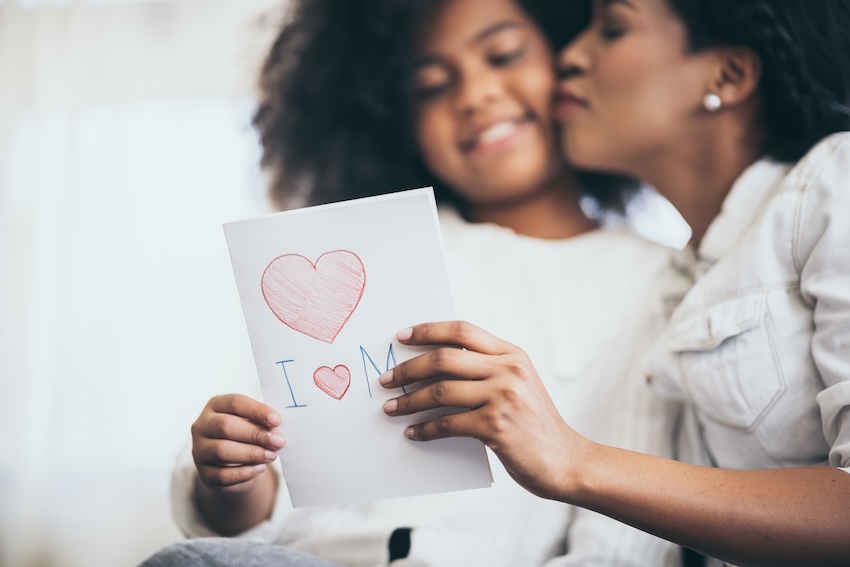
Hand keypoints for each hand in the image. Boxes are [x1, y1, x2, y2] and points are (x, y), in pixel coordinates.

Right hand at [191, 394, 283, 492]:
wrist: (233, 464)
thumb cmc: (246, 435)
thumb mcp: (252, 422)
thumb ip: (261, 423)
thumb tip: (275, 432)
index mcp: (216, 405)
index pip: (235, 403)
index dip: (257, 411)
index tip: (277, 421)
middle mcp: (202, 425)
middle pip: (225, 426)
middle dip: (255, 434)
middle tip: (278, 441)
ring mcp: (199, 450)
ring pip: (222, 451)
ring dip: (251, 454)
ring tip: (271, 455)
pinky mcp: (203, 473)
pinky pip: (222, 475)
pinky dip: (244, 473)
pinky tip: (259, 469)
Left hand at [379, 321, 589, 498]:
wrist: (566, 460)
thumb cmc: (534, 424)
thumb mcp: (518, 384)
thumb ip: (487, 369)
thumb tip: (433, 365)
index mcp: (512, 354)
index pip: (463, 331)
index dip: (428, 330)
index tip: (401, 337)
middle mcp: (509, 370)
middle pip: (445, 358)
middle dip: (408, 368)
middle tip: (386, 379)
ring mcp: (504, 397)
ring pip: (441, 390)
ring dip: (409, 400)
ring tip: (390, 408)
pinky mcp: (497, 426)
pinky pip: (448, 423)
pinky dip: (425, 429)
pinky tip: (413, 433)